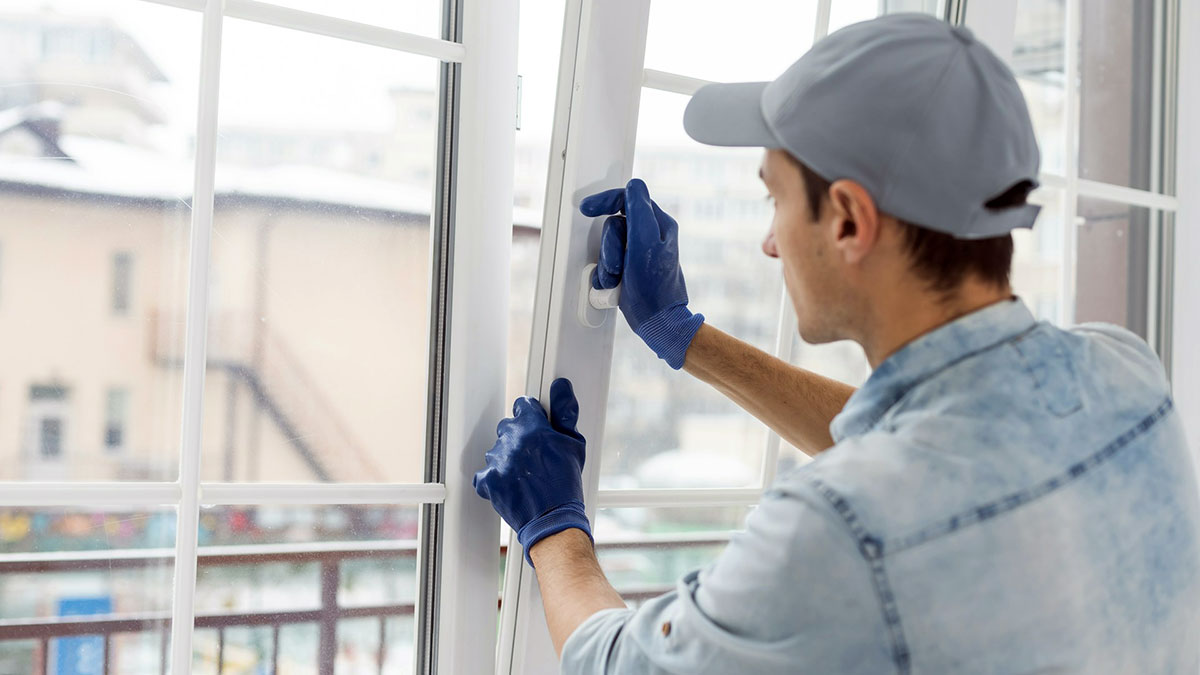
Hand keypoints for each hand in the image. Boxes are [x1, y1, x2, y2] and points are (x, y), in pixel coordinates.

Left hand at [473, 378, 591, 565]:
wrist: (553, 520)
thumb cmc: (566, 485)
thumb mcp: (574, 445)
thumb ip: (565, 412)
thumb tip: (560, 387)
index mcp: (534, 428)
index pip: (523, 405)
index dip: (531, 415)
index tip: (535, 425)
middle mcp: (513, 441)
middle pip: (508, 426)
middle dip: (519, 437)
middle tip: (534, 455)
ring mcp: (498, 461)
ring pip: (497, 449)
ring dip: (507, 457)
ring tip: (525, 473)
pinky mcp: (488, 480)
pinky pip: (485, 472)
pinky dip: (494, 478)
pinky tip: (511, 484)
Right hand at [580, 178, 704, 368]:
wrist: (658, 322)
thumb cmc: (654, 287)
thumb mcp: (645, 242)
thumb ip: (639, 211)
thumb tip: (634, 186)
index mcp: (658, 225)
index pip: (629, 199)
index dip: (606, 200)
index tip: (587, 208)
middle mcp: (650, 236)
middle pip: (614, 225)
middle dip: (609, 246)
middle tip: (617, 264)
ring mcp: (638, 254)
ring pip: (609, 246)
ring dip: (607, 263)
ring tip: (616, 278)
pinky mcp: (630, 269)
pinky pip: (608, 263)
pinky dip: (606, 275)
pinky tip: (614, 285)